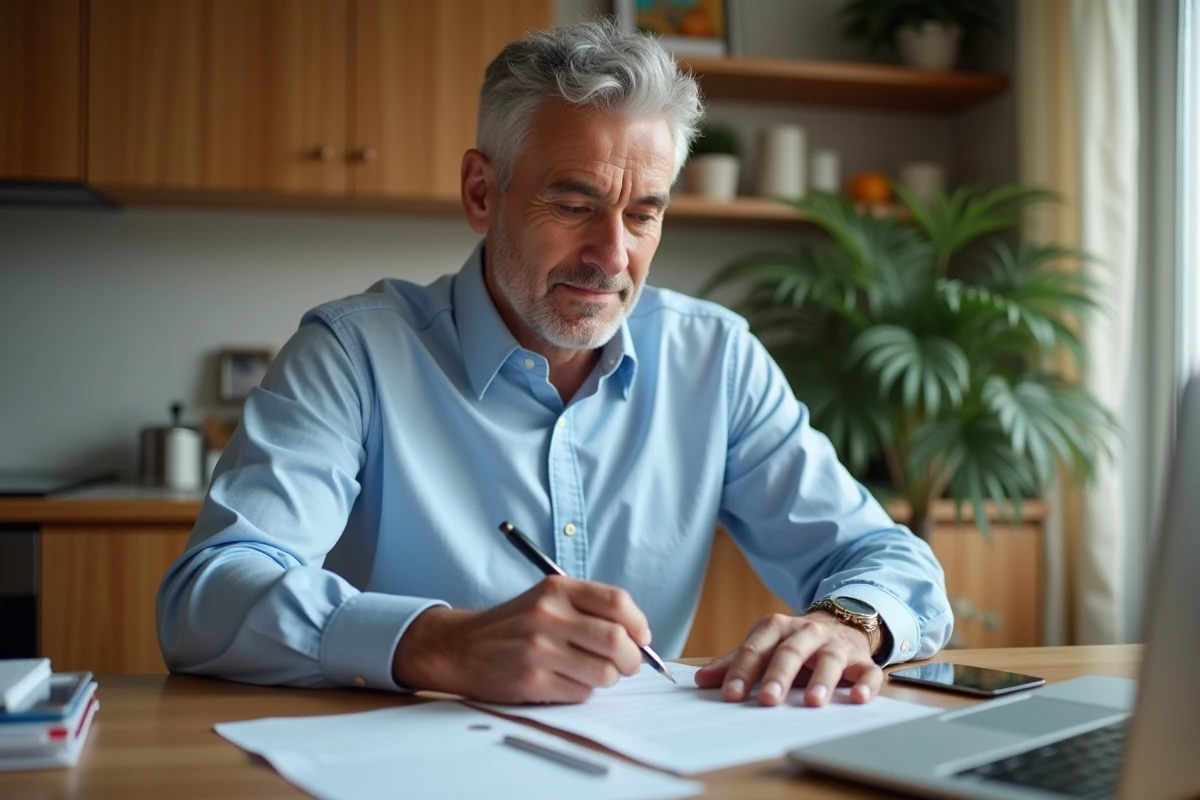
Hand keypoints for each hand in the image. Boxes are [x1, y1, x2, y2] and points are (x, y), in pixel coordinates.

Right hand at [391, 575, 650, 703]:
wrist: (461, 647)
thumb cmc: (514, 625)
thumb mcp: (547, 599)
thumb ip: (590, 609)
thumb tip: (639, 637)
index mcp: (557, 589)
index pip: (618, 602)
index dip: (638, 624)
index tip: (641, 638)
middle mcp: (548, 615)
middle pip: (617, 640)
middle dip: (632, 659)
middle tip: (627, 665)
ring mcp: (538, 649)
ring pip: (604, 672)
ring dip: (607, 678)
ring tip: (592, 673)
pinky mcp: (531, 680)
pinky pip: (581, 693)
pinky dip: (582, 691)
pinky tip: (565, 681)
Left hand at [694, 612, 883, 707]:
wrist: (839, 624)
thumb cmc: (793, 643)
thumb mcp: (763, 647)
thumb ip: (734, 663)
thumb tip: (700, 680)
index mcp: (777, 628)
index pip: (756, 649)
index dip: (743, 672)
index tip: (731, 695)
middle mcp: (807, 632)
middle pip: (791, 652)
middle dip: (778, 676)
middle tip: (767, 701)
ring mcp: (835, 646)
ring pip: (829, 660)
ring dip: (821, 680)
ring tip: (812, 703)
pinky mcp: (861, 660)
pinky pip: (867, 671)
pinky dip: (866, 684)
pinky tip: (859, 698)